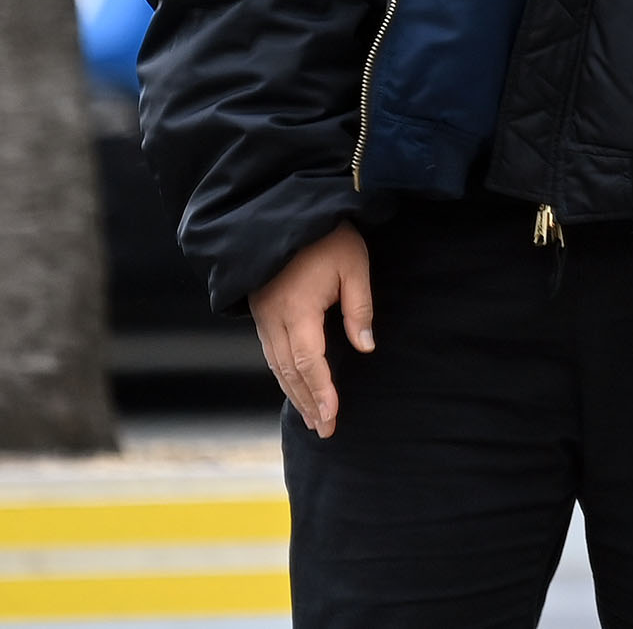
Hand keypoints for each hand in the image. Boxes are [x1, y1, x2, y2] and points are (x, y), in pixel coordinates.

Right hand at [248, 220, 373, 438]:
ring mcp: (263, 315)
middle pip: (291, 371)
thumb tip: (365, 346)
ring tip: (310, 418)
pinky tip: (293, 385)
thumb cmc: (326, 235)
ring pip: (277, 365)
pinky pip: (270, 352)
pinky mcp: (260, 310)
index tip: (332, 417)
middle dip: (308, 402)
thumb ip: (359, 306)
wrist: (285, 208)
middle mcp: (274, 318)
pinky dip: (283, 374)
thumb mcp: (353, 264)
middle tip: (325, 430)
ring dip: (294, 393)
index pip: (310, 362)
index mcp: (297, 309)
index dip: (321, 392)